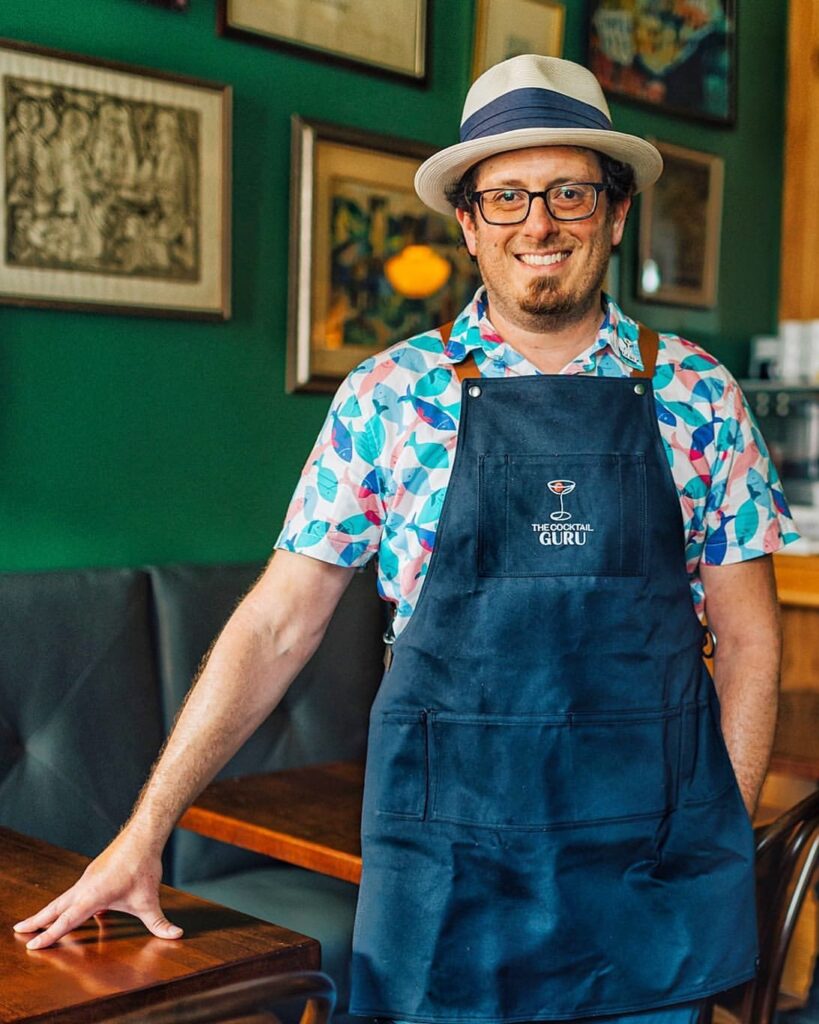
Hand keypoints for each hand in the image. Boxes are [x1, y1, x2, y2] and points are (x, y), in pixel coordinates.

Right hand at [12, 828, 182, 949]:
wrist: (143, 836)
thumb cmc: (144, 868)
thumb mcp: (150, 901)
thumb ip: (160, 923)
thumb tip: (176, 936)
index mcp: (92, 897)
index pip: (66, 921)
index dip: (49, 935)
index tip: (32, 946)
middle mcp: (85, 887)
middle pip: (55, 907)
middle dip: (37, 921)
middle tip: (18, 930)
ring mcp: (88, 878)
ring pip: (64, 898)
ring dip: (50, 910)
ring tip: (35, 921)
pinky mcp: (94, 872)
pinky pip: (77, 891)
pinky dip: (67, 901)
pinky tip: (75, 909)